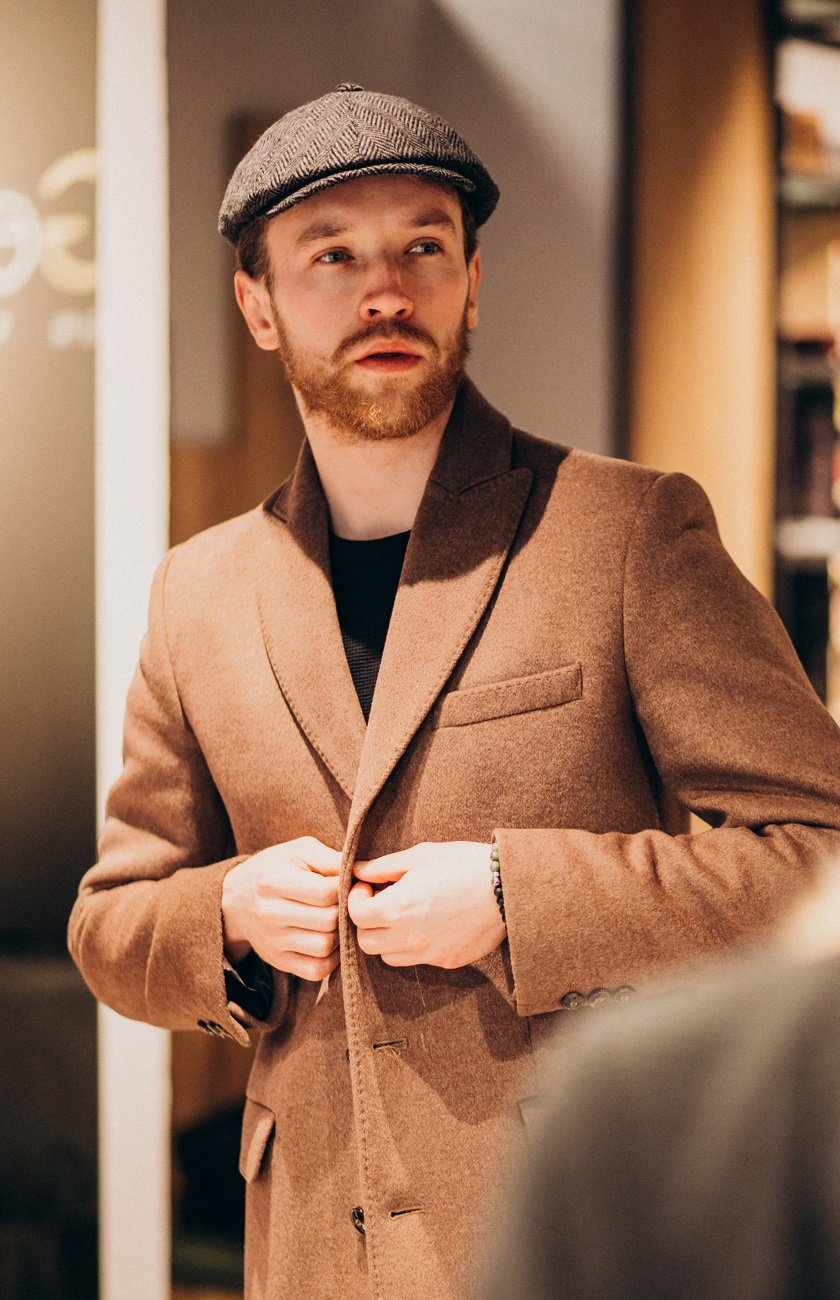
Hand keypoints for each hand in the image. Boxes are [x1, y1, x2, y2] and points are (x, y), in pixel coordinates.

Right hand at [221, 836, 341, 980]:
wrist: (237, 898)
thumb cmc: (276, 868)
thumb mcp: (299, 851)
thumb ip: (330, 858)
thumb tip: (360, 873)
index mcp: (273, 881)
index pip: (324, 892)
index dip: (346, 888)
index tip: (350, 884)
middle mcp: (270, 914)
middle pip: (327, 920)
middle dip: (345, 910)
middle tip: (347, 903)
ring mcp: (273, 941)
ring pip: (325, 946)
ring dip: (340, 934)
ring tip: (338, 920)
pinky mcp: (278, 960)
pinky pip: (317, 969)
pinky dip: (331, 958)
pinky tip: (331, 939)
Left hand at [347, 841, 505, 968]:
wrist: (508, 886)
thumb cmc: (463, 864)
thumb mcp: (420, 856)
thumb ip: (383, 866)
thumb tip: (357, 870)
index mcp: (397, 908)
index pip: (355, 915)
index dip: (356, 899)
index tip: (369, 886)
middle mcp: (408, 937)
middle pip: (366, 941)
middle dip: (367, 921)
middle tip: (382, 901)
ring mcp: (428, 953)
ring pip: (388, 956)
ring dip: (387, 937)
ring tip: (403, 914)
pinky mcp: (446, 960)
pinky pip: (416, 959)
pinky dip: (412, 946)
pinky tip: (428, 923)